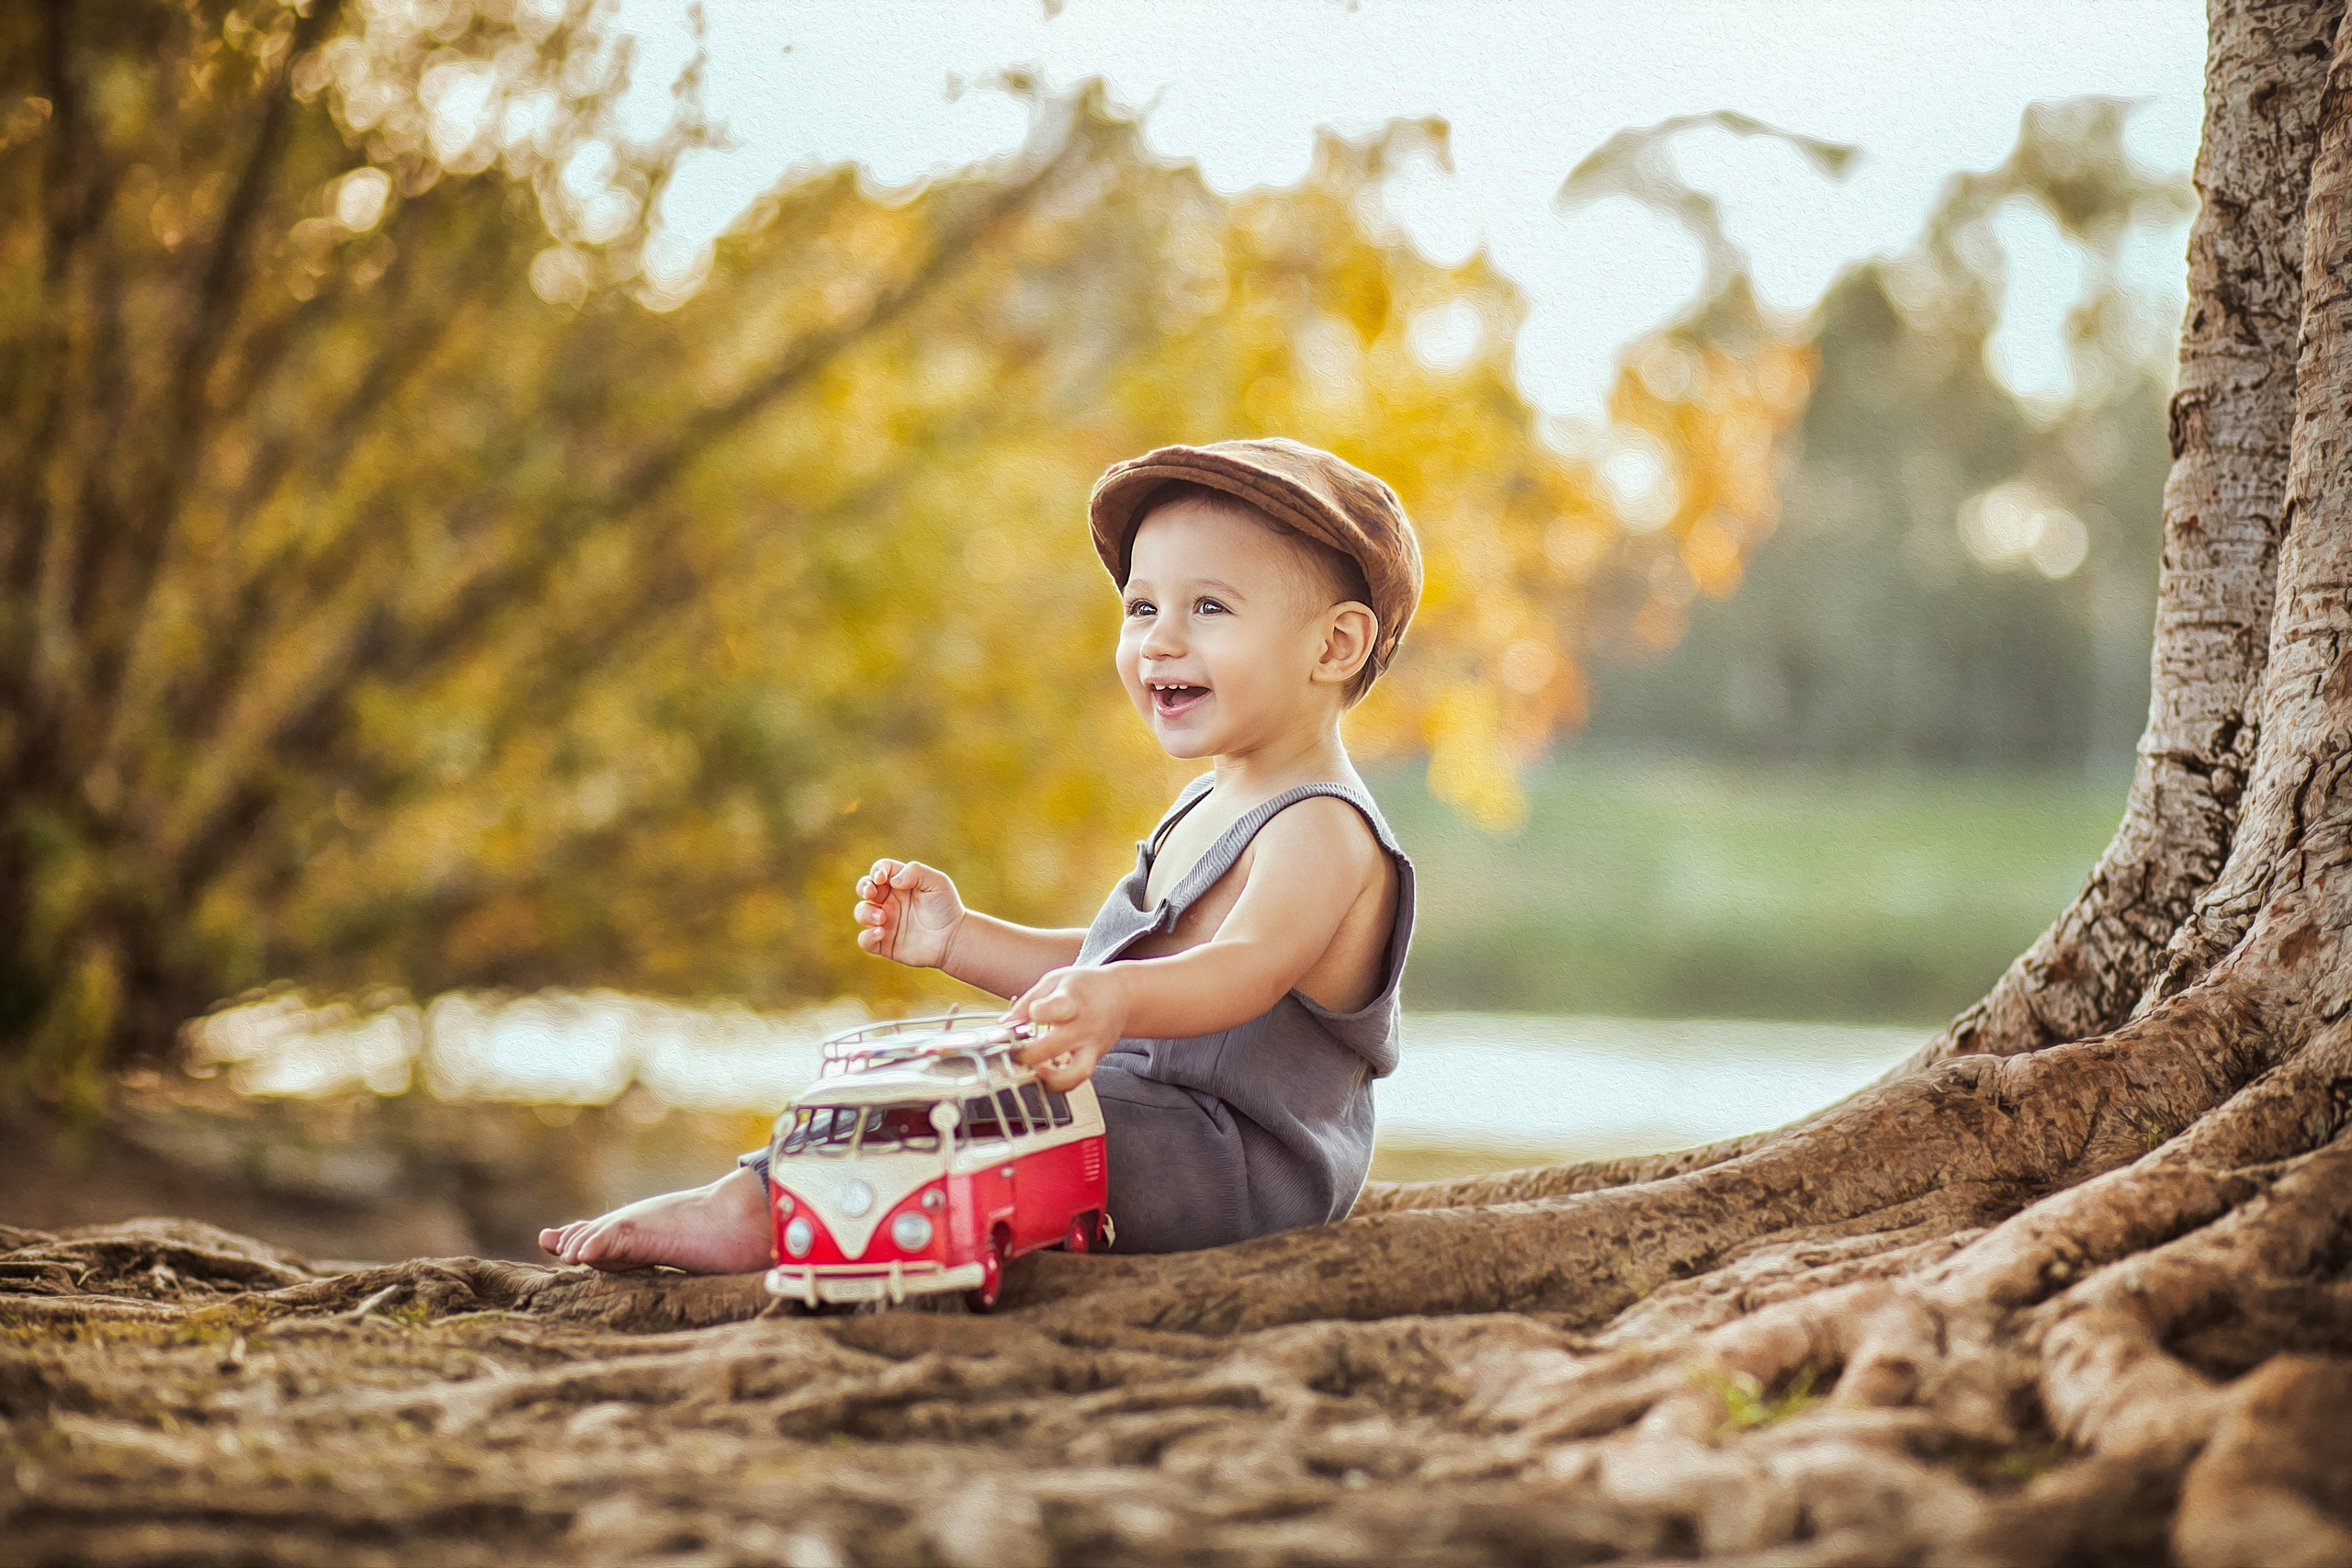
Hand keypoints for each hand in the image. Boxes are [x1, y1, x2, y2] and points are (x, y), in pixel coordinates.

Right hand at [854, 859, 965, 968]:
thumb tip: (893, 880)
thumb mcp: (937, 882)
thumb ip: (915, 872)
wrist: (954, 938)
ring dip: (866, 913)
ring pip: (861, 912)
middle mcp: (889, 901)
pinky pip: (864, 940)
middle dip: (863, 887)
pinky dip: (867, 936)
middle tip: (871, 893)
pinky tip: (881, 933)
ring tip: (883, 918)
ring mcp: (885, 922)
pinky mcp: (884, 943)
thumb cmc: (946, 907)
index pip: (880, 870)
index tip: (881, 878)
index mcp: (899, 883)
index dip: (877, 870)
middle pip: (864, 888)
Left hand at [1005, 966, 1126, 1091]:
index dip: (1037, 1013)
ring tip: (1037, 1073)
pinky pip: (1079, 1080)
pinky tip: (1047, 1076)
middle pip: (1055, 1046)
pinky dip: (1061, 1083)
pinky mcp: (1095, 1059)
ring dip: (1051, 1080)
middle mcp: (1085, 1026)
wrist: (1123, 996)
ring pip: (1076, 1073)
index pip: (1055, 1009)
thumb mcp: (1055, 981)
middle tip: (1014, 1052)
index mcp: (1073, 1001)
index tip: (1029, 1013)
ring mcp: (1093, 1046)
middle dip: (1027, 1054)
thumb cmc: (1086, 987)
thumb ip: (1028, 1002)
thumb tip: (1004, 1024)